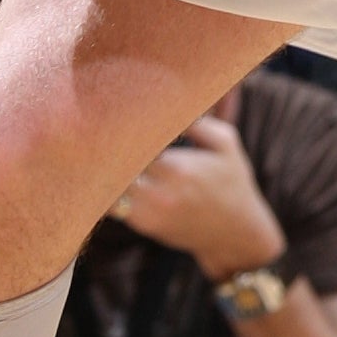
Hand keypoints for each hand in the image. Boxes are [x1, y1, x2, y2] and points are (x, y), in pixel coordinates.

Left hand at [112, 109, 285, 282]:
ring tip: (101, 152)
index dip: (123, 130)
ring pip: (111, 187)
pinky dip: (111, 189)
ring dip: (107, 170)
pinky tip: (112, 175)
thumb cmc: (232, 182)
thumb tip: (173, 104)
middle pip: (117, 166)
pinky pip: (115, 205)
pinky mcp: (145, 225)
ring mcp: (150, 212)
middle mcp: (159, 192)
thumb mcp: (226, 144)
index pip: (134, 144)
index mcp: (178, 167)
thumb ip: (199, 122)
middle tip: (100, 132)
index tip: (115, 116)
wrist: (236, 232)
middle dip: (109, 149)